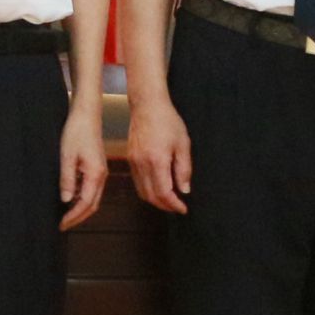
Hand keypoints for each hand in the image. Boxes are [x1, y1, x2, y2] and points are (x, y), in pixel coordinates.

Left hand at [56, 100, 108, 231]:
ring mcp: (100, 172)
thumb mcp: (66, 156)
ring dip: (80, 209)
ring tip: (65, 216)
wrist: (86, 114)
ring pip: (93, 198)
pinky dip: (81, 198)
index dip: (73, 216)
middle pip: (92, 205)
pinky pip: (91, 189)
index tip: (62, 224)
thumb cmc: (76, 131)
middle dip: (78, 217)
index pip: (85, 203)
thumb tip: (65, 199)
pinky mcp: (96, 168)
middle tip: (63, 225)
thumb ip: (67, 179)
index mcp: (95, 174)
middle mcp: (101, 176)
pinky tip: (70, 199)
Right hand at [126, 90, 194, 213]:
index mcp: (157, 160)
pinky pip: (137, 182)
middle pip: (151, 197)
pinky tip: (158, 187)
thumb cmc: (167, 121)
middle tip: (177, 207)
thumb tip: (184, 189)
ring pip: (142, 192)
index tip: (183, 208)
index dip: (174, 205)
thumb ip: (184, 169)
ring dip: (155, 200)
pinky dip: (147, 190)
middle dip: (165, 206)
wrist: (147, 106)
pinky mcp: (130, 159)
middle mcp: (142, 164)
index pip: (164, 193)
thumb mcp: (183, 144)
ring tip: (169, 200)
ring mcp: (133, 162)